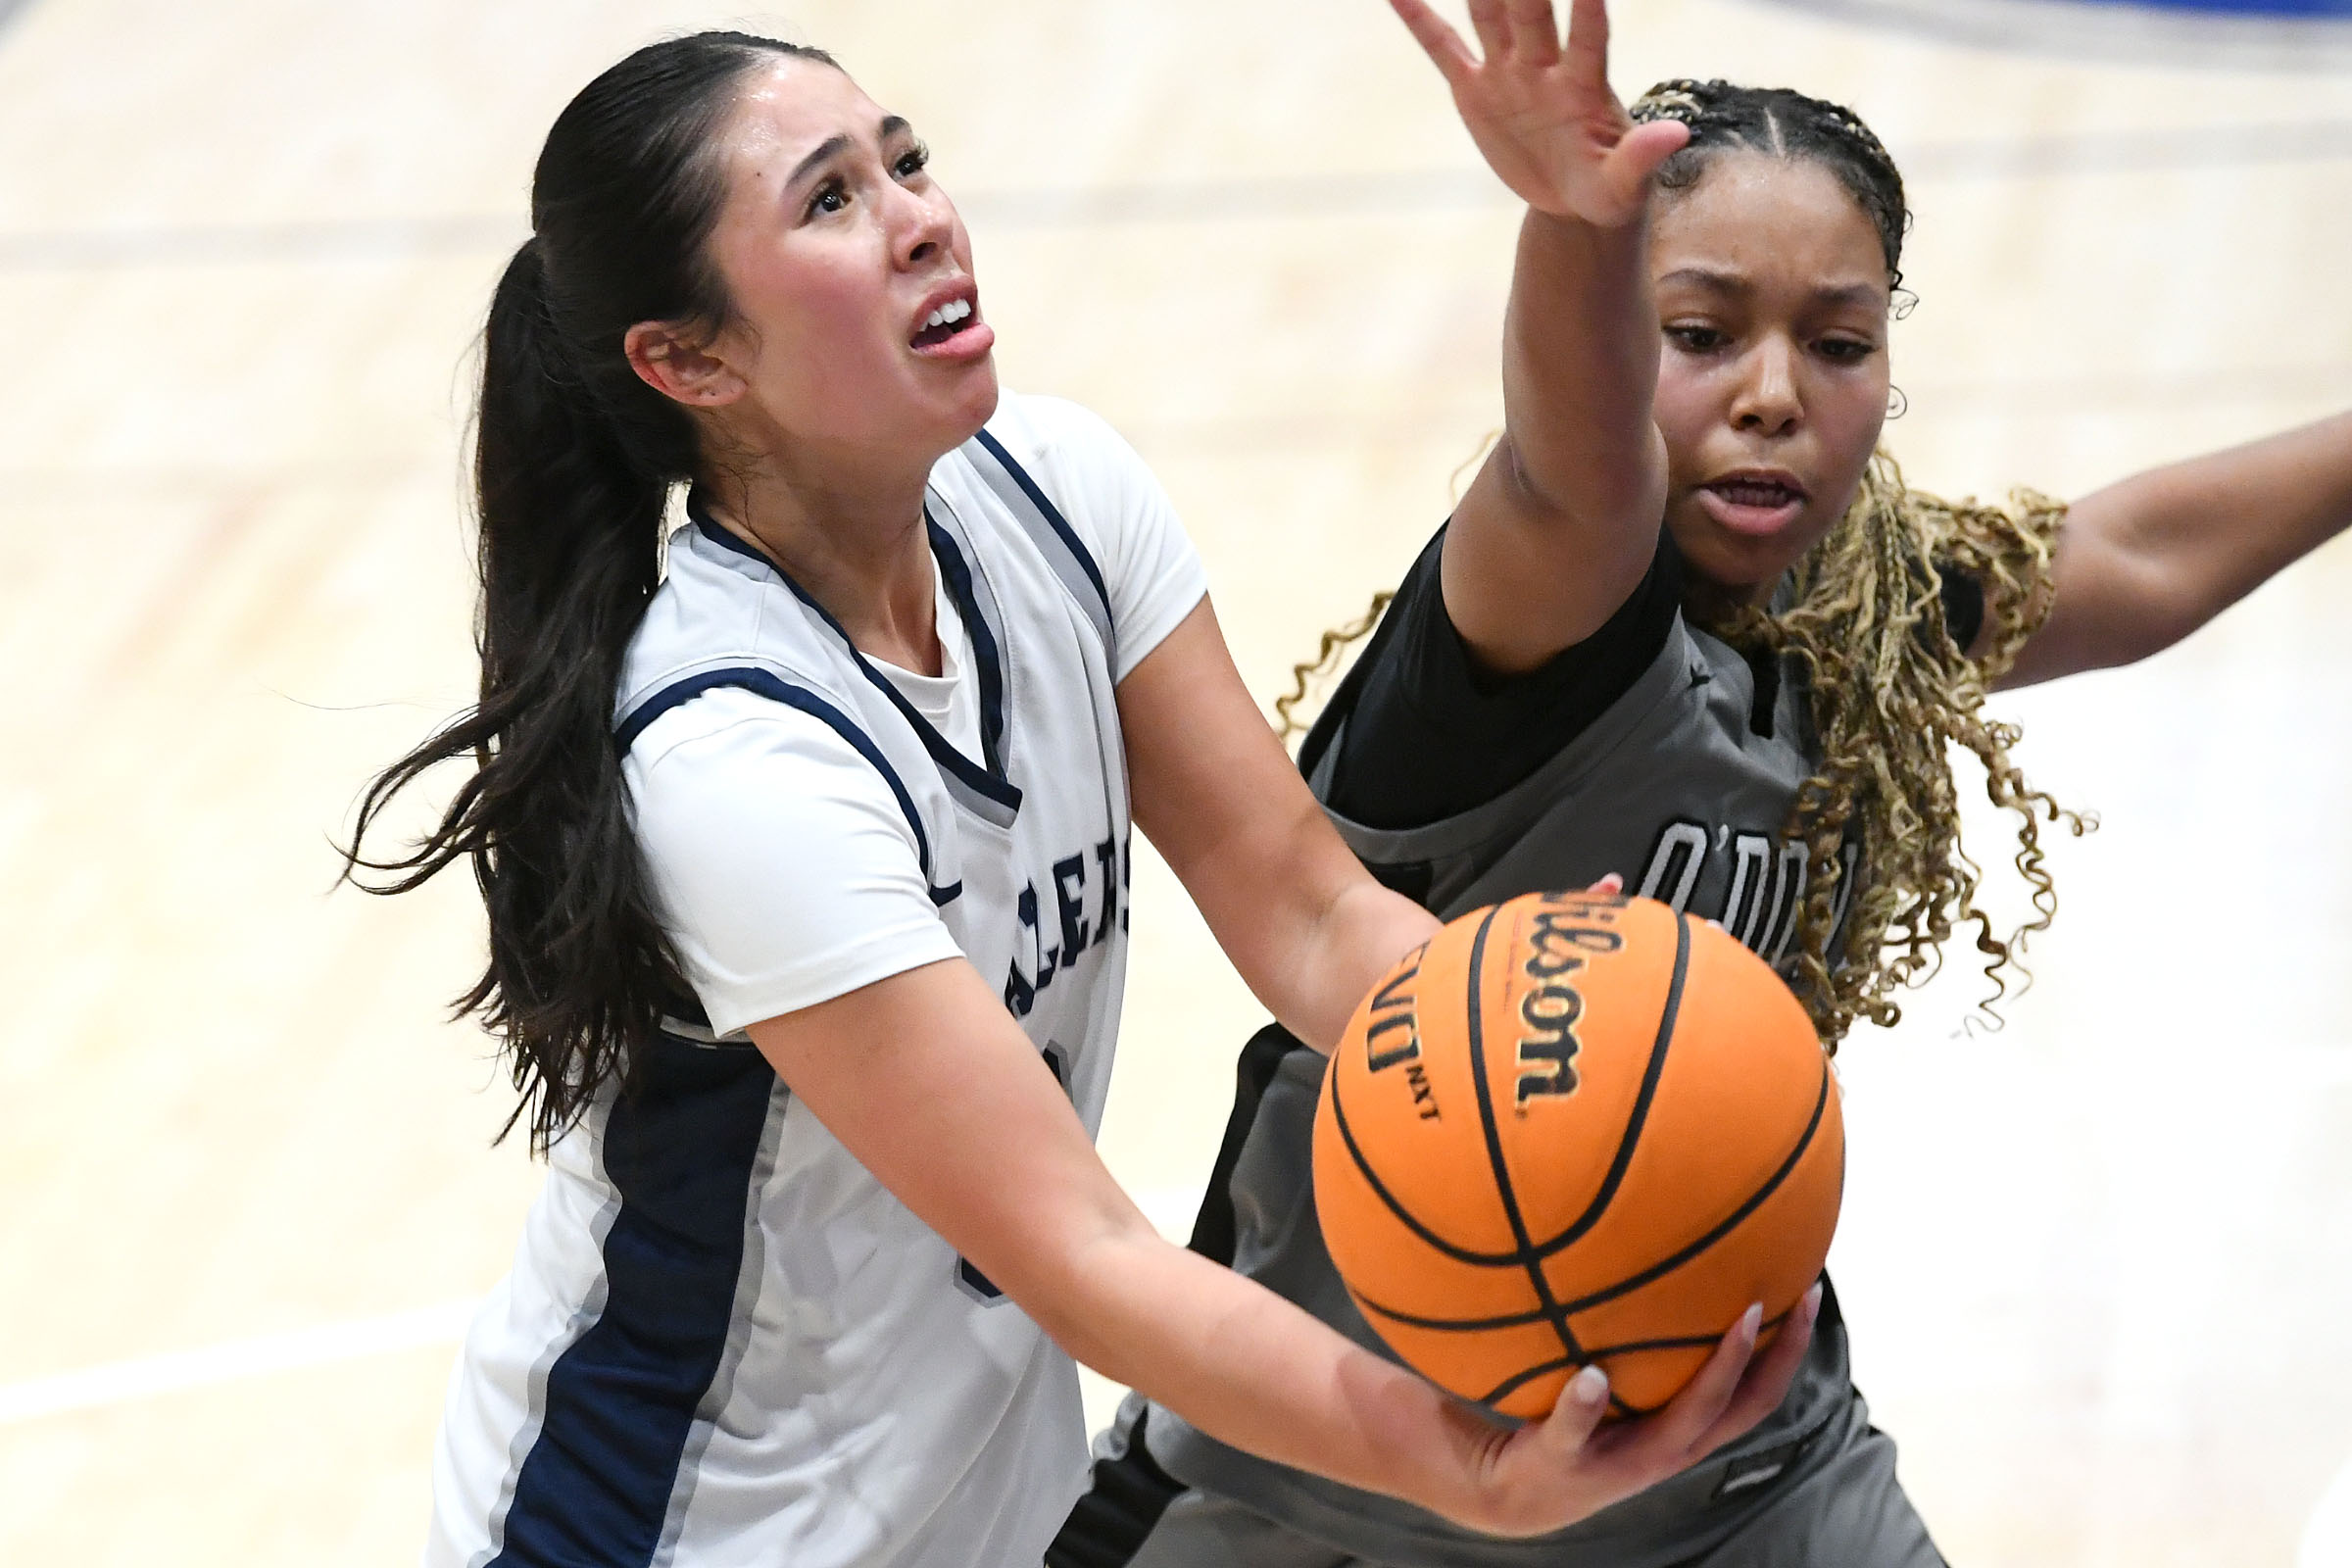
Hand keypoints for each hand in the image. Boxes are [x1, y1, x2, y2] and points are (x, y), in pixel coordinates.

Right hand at [1388, 0, 1689, 228]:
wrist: (1574, 200)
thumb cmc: (1608, 190)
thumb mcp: (1624, 185)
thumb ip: (1642, 158)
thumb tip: (1677, 136)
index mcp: (1584, 85)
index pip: (1587, 35)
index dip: (1587, 3)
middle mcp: (1545, 66)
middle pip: (1531, 11)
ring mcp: (1509, 72)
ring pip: (1490, 14)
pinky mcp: (1476, 90)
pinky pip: (1443, 49)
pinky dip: (1419, 20)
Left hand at [1445, 1284, 1821, 1536]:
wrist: (1509, 1494)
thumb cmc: (1577, 1426)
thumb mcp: (1621, 1393)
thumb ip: (1645, 1354)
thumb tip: (1663, 1267)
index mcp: (1683, 1433)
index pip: (1756, 1396)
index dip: (1790, 1352)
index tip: (1809, 1295)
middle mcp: (1666, 1451)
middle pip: (1740, 1408)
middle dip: (1776, 1356)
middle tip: (1794, 1298)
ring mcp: (1619, 1458)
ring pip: (1683, 1422)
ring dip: (1716, 1373)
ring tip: (1736, 1320)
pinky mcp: (1564, 1459)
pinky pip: (1576, 1429)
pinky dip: (1586, 1403)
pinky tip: (1593, 1374)